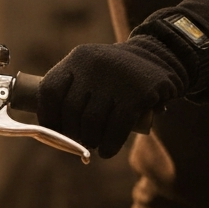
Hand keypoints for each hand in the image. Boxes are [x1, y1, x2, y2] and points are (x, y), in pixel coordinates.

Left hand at [38, 35, 186, 158]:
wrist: (161, 56)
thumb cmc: (118, 72)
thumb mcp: (93, 67)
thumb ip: (74, 89)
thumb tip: (51, 128)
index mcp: (78, 58)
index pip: (50, 90)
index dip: (48, 115)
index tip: (52, 130)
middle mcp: (94, 65)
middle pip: (70, 111)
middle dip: (70, 132)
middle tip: (78, 139)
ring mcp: (116, 79)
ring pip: (91, 123)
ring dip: (89, 140)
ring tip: (93, 143)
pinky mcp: (137, 94)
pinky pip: (116, 128)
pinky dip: (109, 145)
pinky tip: (107, 152)